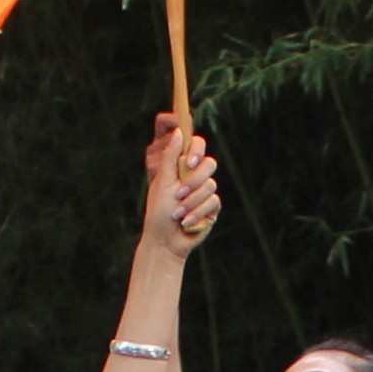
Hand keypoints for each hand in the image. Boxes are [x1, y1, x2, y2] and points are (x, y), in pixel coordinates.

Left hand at [141, 118, 220, 249]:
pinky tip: (186, 222)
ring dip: (192, 202)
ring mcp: (205, 192)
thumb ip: (170, 156)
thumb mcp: (163, 181)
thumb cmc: (158, 211)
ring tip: (178, 213)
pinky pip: (214, 202)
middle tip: (179, 194)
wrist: (164, 240)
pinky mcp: (212, 208)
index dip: (196, 150)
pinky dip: (198, 213)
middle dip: (194, 181)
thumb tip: (179, 131)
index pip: (197, 146)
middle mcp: (195, 177)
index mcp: (182, 166)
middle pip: (209, 164)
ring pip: (211, 186)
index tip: (188, 163)